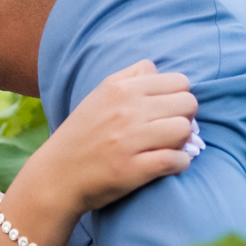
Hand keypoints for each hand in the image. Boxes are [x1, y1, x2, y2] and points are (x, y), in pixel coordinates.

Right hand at [13, 61, 198, 235]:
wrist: (58, 175)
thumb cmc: (82, 134)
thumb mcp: (99, 95)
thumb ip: (129, 76)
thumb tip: (156, 69)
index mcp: (121, 89)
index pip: (180, 81)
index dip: (180, 97)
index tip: (169, 112)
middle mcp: (127, 111)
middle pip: (188, 104)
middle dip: (185, 117)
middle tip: (171, 130)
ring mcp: (130, 140)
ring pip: (184, 130)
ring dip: (183, 141)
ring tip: (169, 147)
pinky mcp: (133, 169)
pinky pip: (176, 160)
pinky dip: (179, 163)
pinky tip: (169, 165)